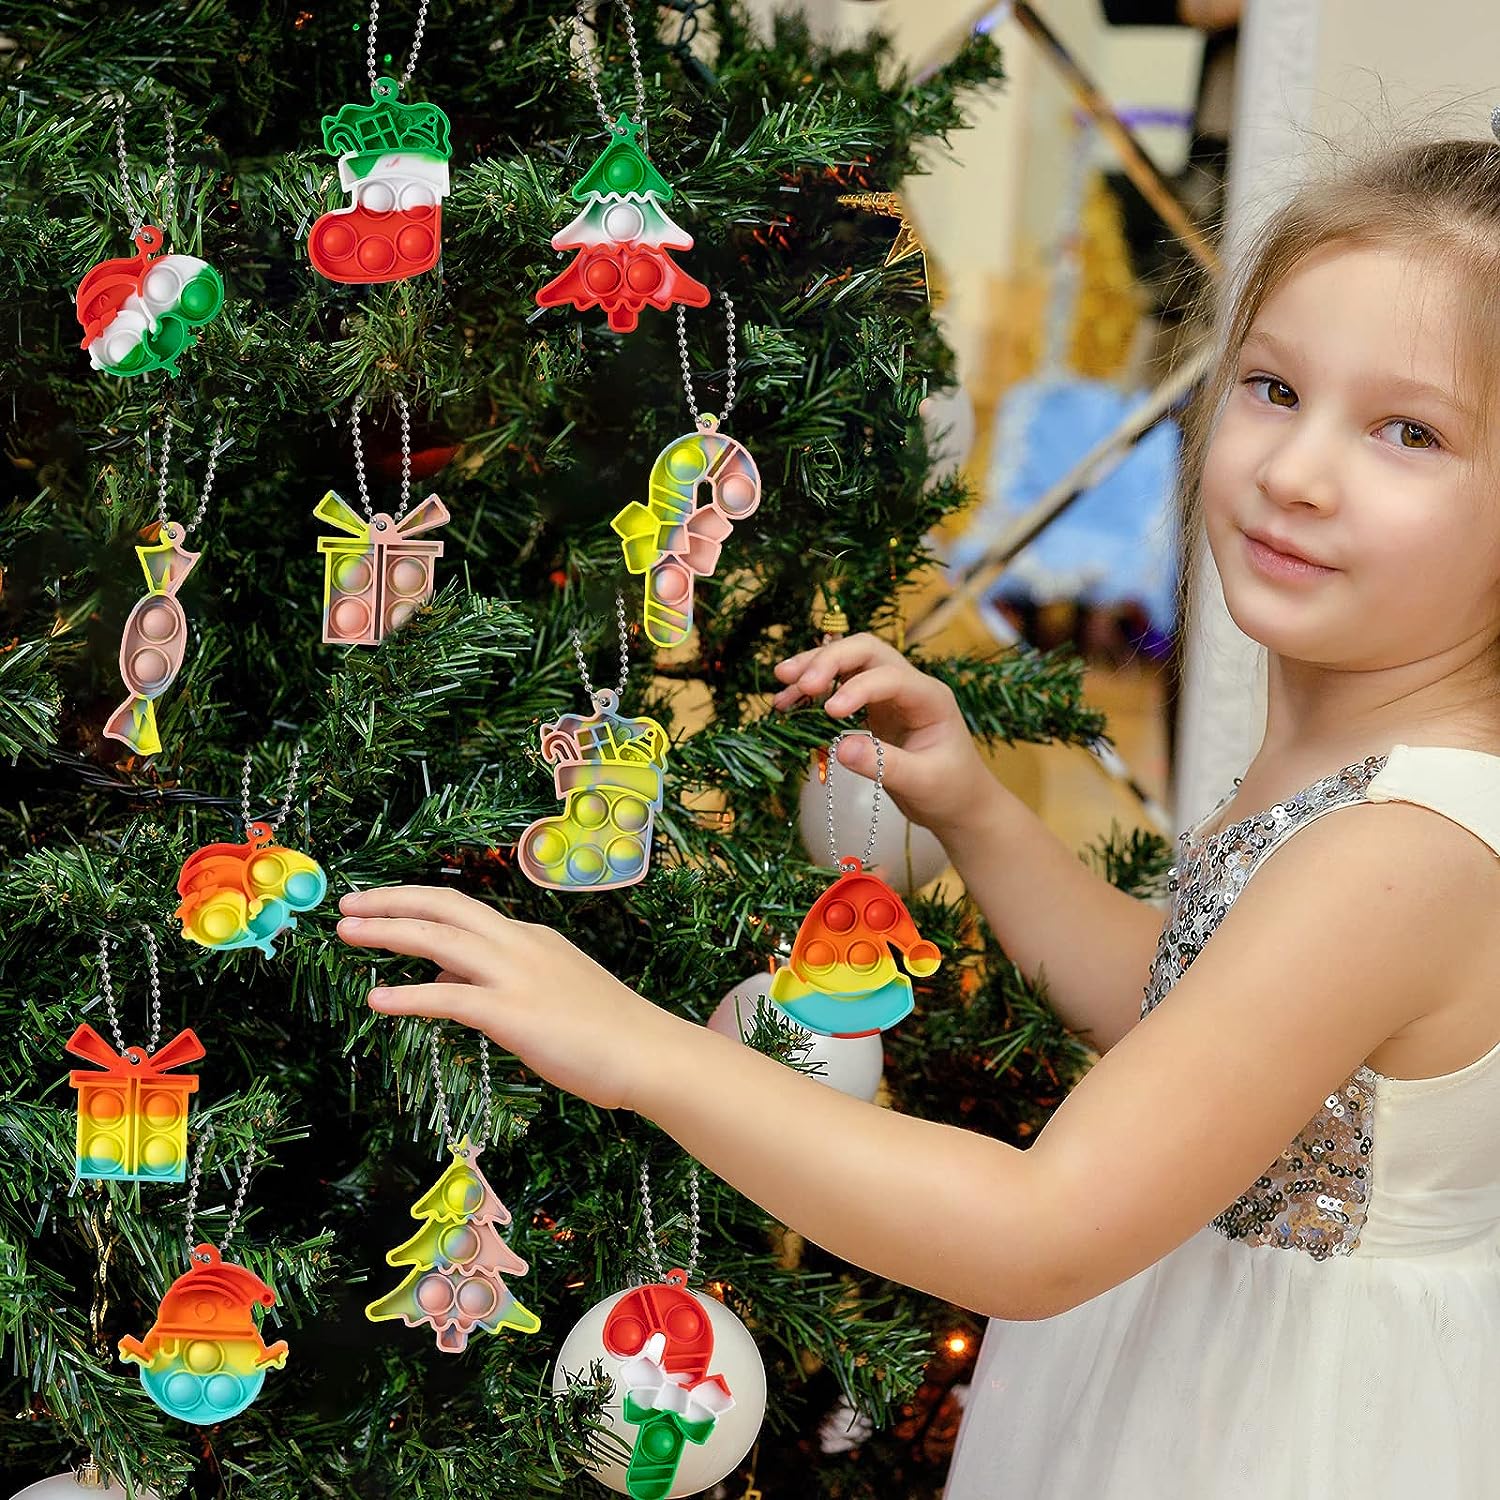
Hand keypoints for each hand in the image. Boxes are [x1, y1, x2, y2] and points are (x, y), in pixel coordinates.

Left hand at [335, 886, 683, 1110]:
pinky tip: (377, 999)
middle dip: (391, 901)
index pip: (464, 909)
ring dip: (388, 932)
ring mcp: (518, 976)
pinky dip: (409, 994)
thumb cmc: (609, 1032)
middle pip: (445, 908)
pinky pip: (449, 998)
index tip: (380, 902)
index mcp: (532, 939)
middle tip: (347, 905)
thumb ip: (500, 979)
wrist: (650, 1053)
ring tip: (346, 933)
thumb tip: (444, 973)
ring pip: (440, 940)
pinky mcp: (514, 1014)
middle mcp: (521, 946)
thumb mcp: (554, 990)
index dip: (416, 901)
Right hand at [770, 633, 989, 833]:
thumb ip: (883, 764)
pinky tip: (788, 704)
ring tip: (781, 684)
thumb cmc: (950, 791)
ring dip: (813, 668)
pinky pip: (838, 686)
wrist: (959, 802)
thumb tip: (838, 748)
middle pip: (866, 650)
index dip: (857, 688)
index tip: (830, 712)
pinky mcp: (871, 707)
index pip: (890, 677)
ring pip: (848, 661)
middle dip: (830, 660)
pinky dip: (813, 692)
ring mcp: (888, 693)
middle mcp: (909, 685)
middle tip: (798, 683)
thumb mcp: (921, 782)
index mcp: (930, 697)